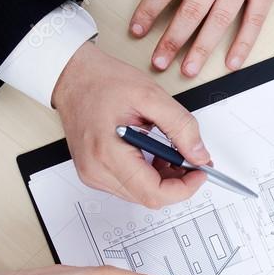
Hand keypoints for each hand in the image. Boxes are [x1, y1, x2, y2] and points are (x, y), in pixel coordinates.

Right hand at [52, 42, 208, 207]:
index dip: (184, 188)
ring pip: (141, 194)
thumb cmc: (102, 81)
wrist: (73, 76)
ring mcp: (93, 175)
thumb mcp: (151, 96)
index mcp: (107, 154)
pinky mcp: (94, 173)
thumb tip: (199, 155)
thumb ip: (181, 127)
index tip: (200, 172)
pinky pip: (130, 186)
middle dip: (177, 181)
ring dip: (163, 178)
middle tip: (191, 158)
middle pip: (149, 197)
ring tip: (169, 150)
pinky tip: (154, 153)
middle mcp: (96, 171)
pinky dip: (149, 174)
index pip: (154, 193)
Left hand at [127, 0, 273, 76]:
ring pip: (219, 21)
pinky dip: (244, 43)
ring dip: (202, 49)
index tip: (138, 29)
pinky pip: (255, 19)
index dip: (149, 10)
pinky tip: (232, 61)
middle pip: (190, 11)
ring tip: (189, 69)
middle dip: (171, 40)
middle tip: (159, 61)